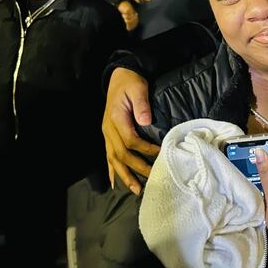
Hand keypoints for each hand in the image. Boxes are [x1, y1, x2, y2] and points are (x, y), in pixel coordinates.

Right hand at [102, 68, 159, 194]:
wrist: (119, 77)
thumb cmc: (131, 82)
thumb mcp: (138, 88)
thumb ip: (141, 104)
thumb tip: (145, 121)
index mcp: (116, 118)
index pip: (130, 140)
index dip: (145, 150)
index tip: (160, 154)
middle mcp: (108, 129)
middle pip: (121, 154)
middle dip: (136, 169)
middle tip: (152, 179)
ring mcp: (107, 134)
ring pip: (113, 159)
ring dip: (124, 175)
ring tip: (136, 190)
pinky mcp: (108, 135)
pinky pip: (108, 156)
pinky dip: (111, 170)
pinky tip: (114, 183)